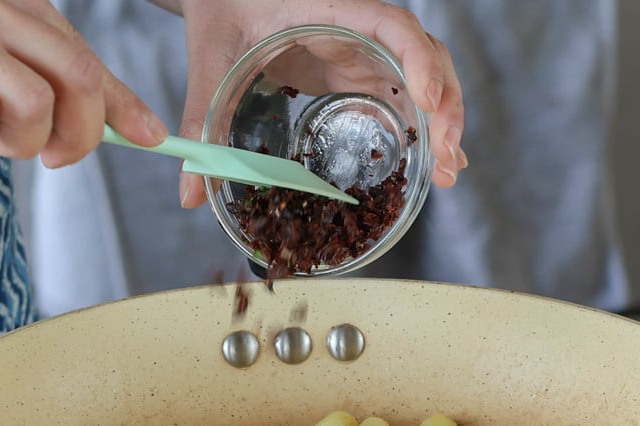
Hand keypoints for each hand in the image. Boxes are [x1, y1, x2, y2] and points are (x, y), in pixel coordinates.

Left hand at [162, 0, 466, 207]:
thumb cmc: (221, 4)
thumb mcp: (211, 60)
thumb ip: (201, 120)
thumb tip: (190, 192)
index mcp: (332, 8)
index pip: (394, 26)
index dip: (418, 61)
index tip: (427, 102)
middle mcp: (358, 26)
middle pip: (427, 55)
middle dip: (446, 106)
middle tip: (447, 159)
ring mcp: (362, 48)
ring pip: (425, 75)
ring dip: (443, 120)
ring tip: (448, 170)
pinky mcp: (357, 68)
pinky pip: (401, 91)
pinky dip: (422, 124)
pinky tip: (433, 160)